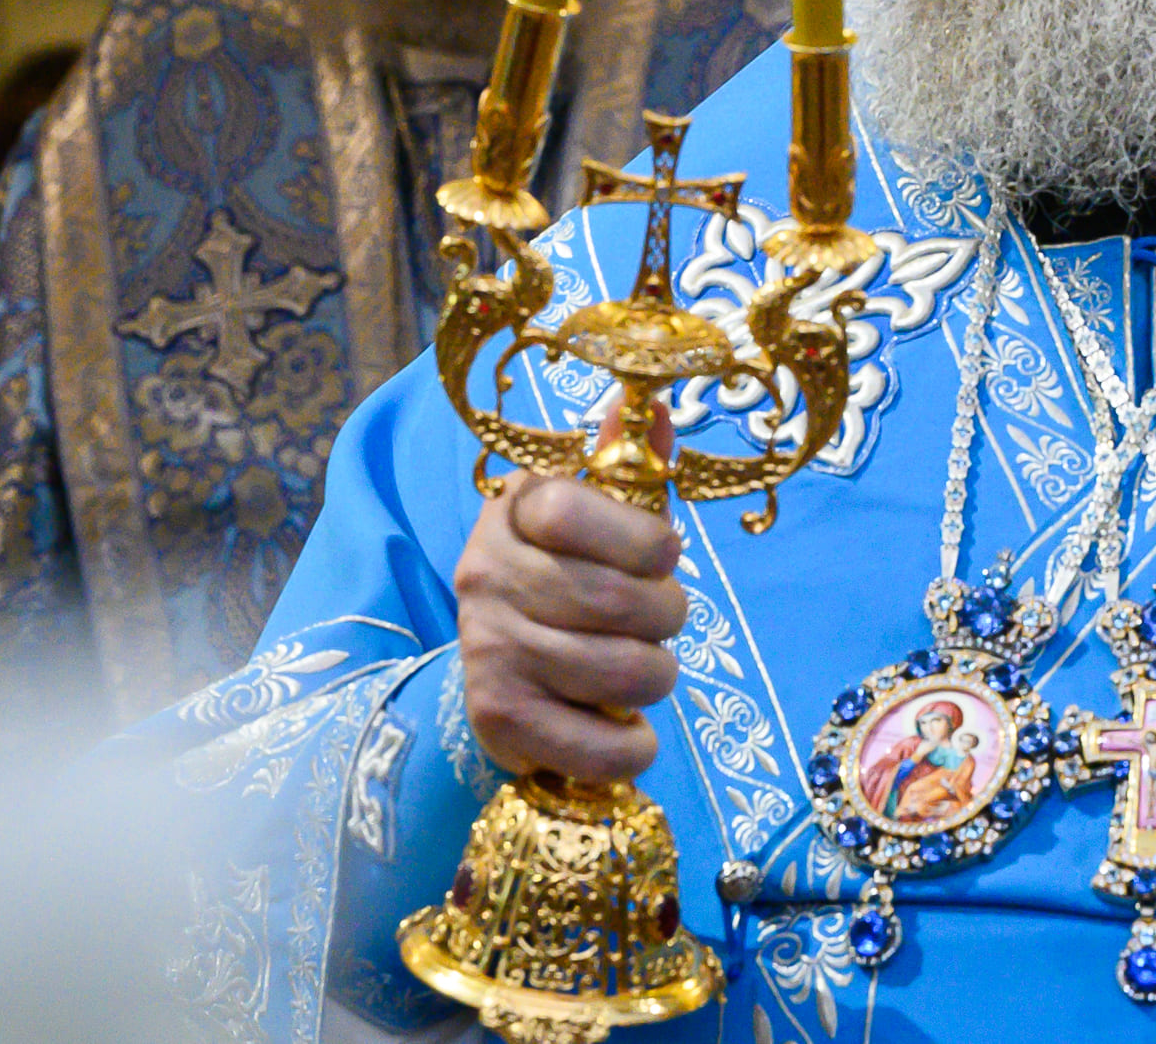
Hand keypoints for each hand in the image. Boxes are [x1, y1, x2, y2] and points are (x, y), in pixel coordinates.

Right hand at [452, 476, 686, 783]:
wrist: (492, 668)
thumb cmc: (563, 577)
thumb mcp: (592, 514)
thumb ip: (626, 465)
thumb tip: (655, 408)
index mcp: (515, 511)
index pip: (578, 508)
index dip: (646, 540)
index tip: (662, 556)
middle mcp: (487, 575)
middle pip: (624, 601)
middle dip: (668, 617)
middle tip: (657, 623)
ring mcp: (488, 648)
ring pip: (626, 672)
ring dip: (656, 678)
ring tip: (637, 670)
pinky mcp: (497, 718)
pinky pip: (602, 747)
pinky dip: (634, 748)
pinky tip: (626, 730)